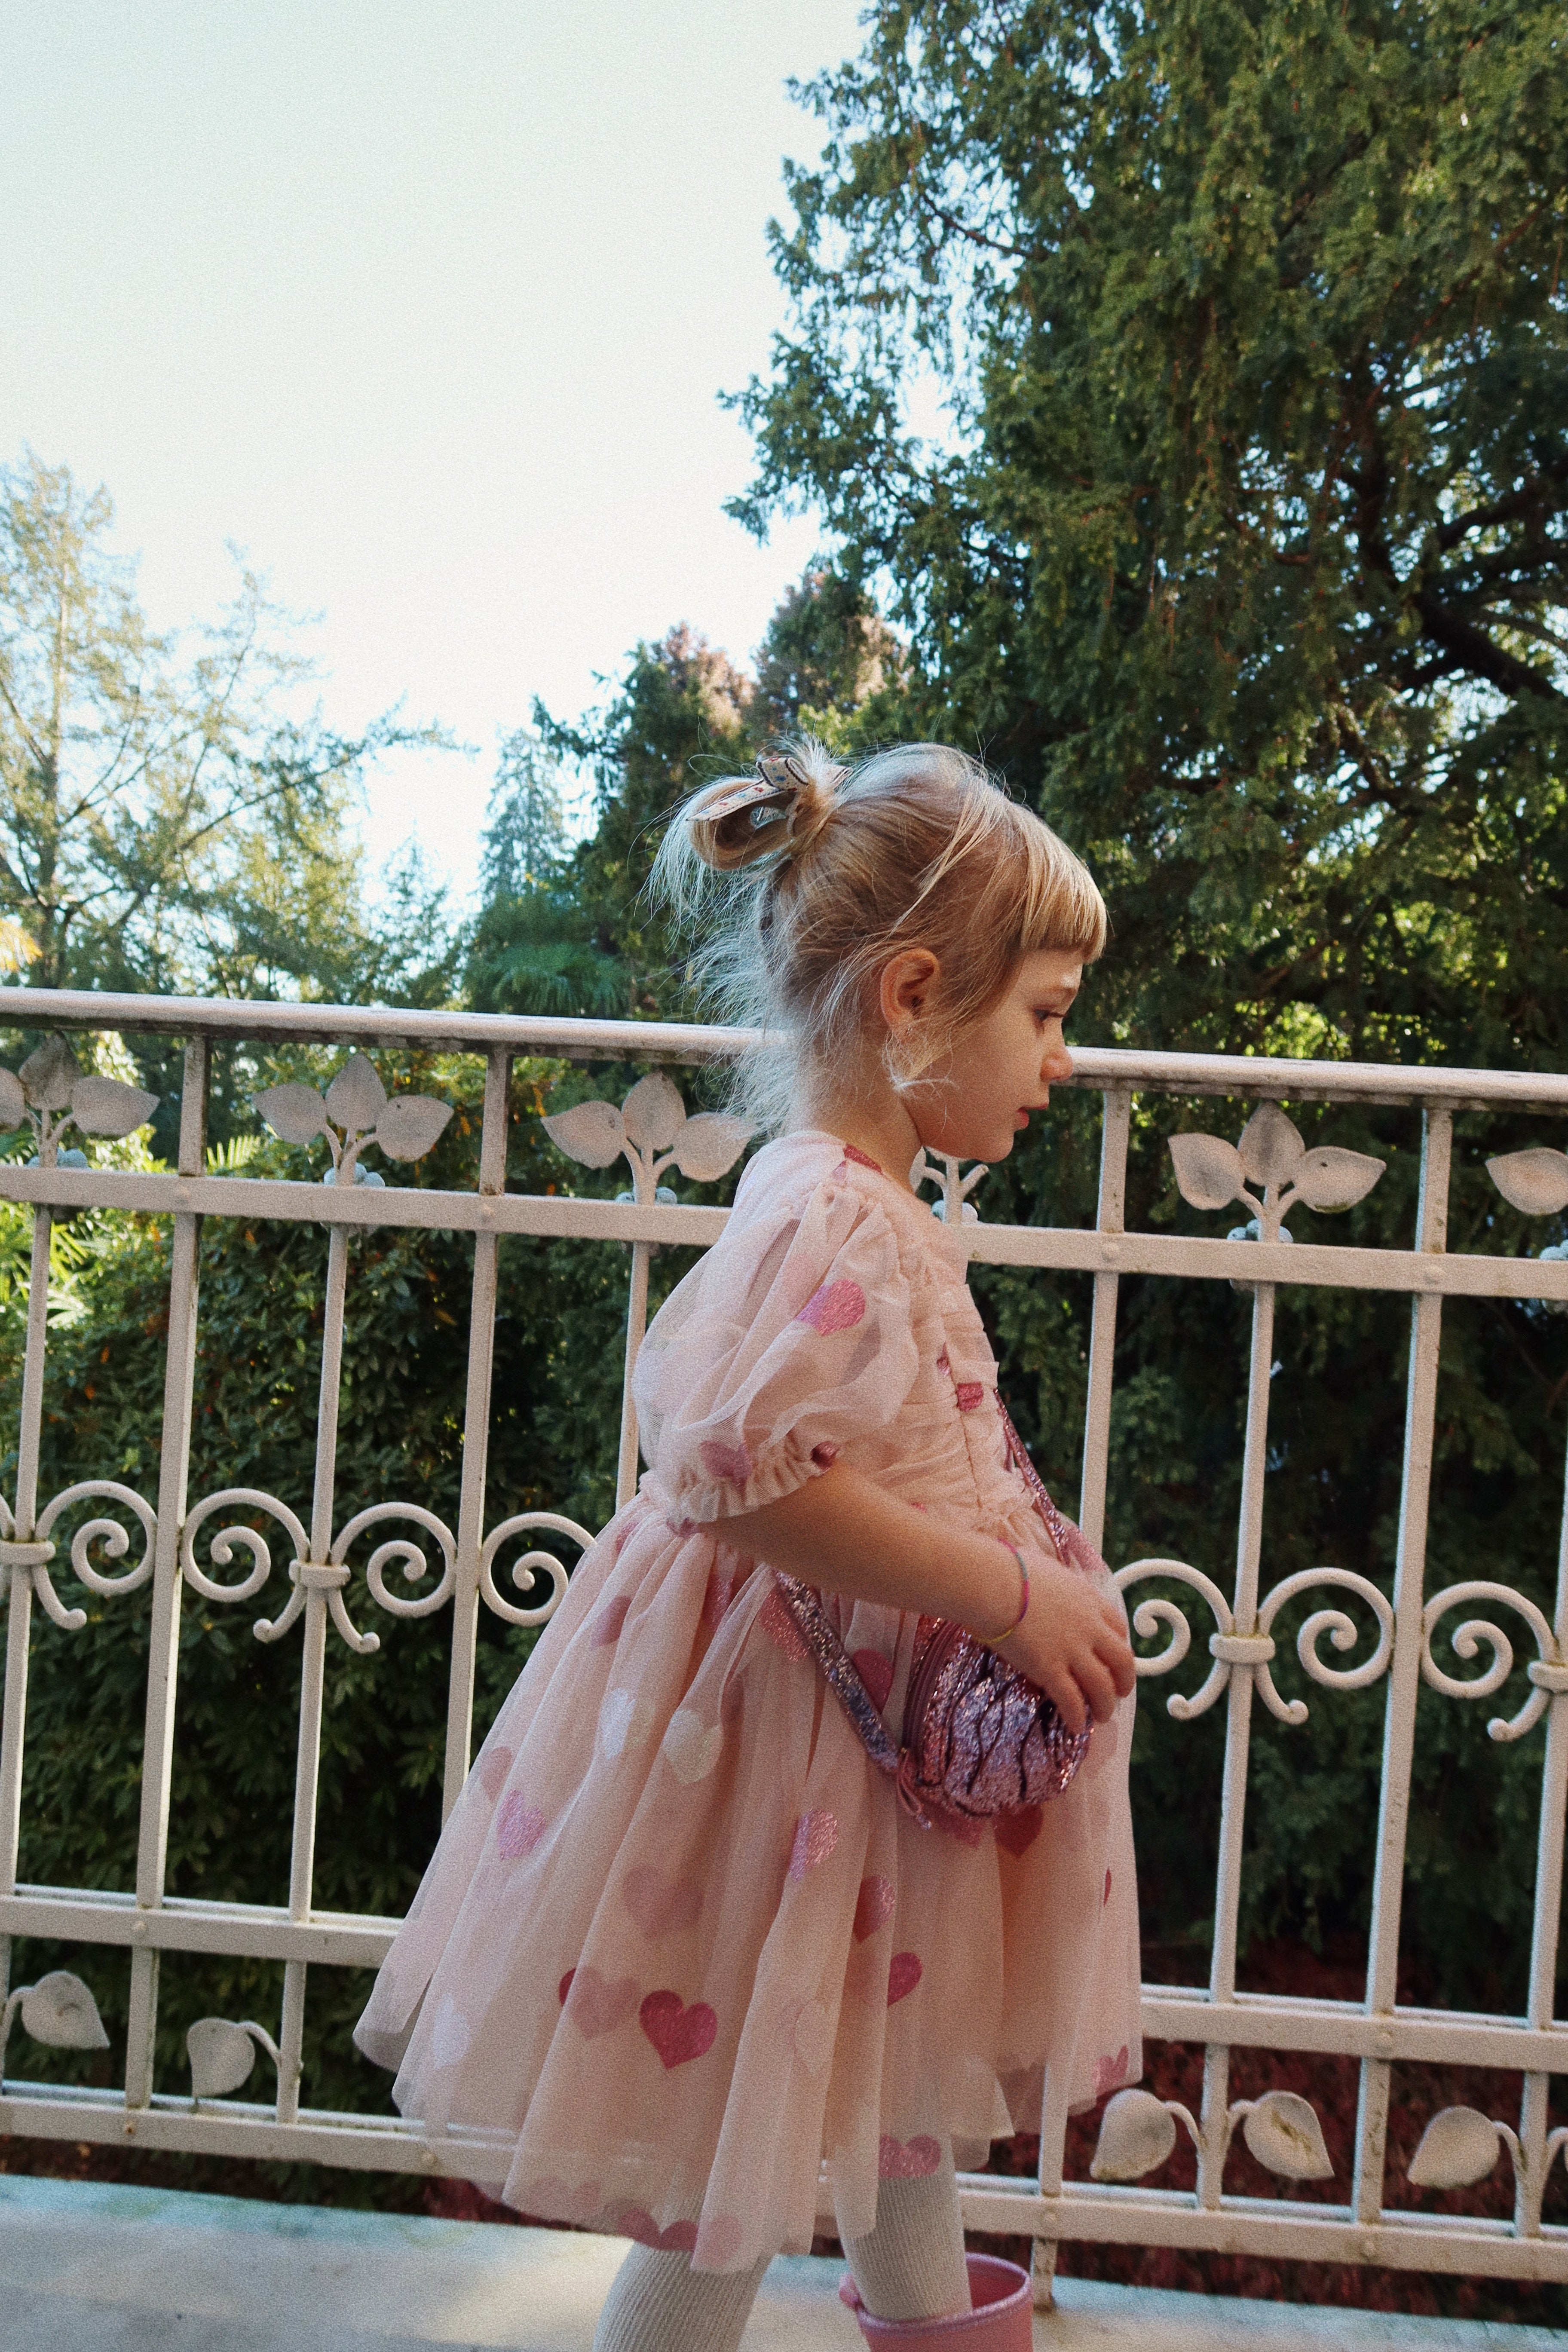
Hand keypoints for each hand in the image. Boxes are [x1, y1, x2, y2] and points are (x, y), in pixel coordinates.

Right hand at [999, 1553, 1133, 1735]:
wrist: (991, 1583)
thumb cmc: (1008, 1568)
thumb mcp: (1044, 1566)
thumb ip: (1053, 1578)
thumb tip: (1041, 1572)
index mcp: (1088, 1599)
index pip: (1118, 1627)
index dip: (1119, 1646)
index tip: (1113, 1658)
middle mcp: (1088, 1627)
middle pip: (1122, 1660)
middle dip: (1125, 1681)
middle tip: (1119, 1693)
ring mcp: (1071, 1650)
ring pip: (1103, 1686)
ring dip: (1105, 1705)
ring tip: (1100, 1716)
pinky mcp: (1050, 1669)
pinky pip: (1072, 1701)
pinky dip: (1078, 1717)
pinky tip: (1075, 1727)